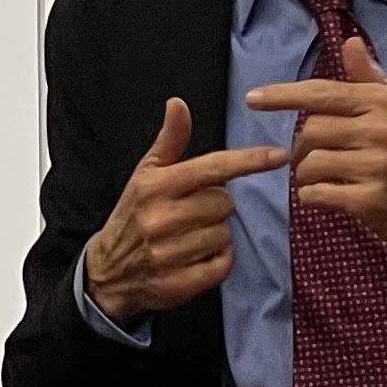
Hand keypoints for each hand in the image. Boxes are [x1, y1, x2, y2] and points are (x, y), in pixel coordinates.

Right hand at [82, 97, 289, 319]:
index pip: (212, 168)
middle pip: (224, 202)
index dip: (249, 160)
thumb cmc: (134, 214)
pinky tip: (196, 257)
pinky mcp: (178, 283)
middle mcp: (160, 218)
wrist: (107, 271)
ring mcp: (169, 252)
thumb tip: (178, 103)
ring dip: (216, 235)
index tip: (279, 155)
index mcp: (155, 186)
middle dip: (216, 206)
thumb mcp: (146, 175)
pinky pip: (222, 264)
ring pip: (225, 234)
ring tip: (190, 236)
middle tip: (193, 211)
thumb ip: (169, 141)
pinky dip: (217, 260)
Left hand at [243, 34, 386, 256]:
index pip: (322, 93)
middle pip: (310, 131)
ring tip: (326, 179)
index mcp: (386, 103)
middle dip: (304, 147)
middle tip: (316, 158)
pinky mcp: (371, 200)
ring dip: (307, 175)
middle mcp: (380, 130)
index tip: (254, 99)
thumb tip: (351, 43)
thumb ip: (372, 79)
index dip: (283, 96)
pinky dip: (314, 196)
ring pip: (310, 163)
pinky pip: (317, 193)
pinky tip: (330, 197)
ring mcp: (376, 166)